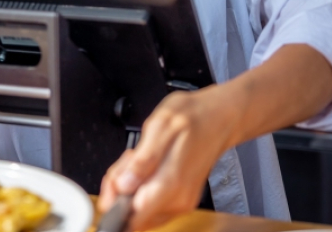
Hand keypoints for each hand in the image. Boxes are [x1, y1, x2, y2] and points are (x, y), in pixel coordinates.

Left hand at [98, 88, 234, 230]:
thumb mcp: (161, 125)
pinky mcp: (181, 199)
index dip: (114, 200)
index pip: (132, 216)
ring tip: (139, 158)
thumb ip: (143, 159)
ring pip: (140, 206)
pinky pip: (151, 200)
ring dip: (130, 185)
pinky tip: (146, 164)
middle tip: (127, 159)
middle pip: (133, 212)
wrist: (219, 117)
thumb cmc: (192, 116)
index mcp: (171, 184)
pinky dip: (141, 184)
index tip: (112, 178)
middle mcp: (178, 201)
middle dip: (120, 188)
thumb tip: (125, 185)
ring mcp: (181, 202)